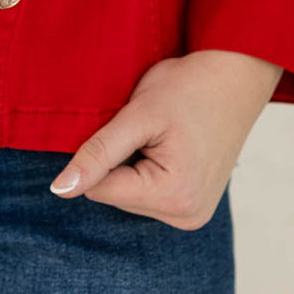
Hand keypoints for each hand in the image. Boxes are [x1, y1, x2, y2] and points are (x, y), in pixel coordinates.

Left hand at [49, 49, 283, 227]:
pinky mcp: (192, 204)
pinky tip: (166, 144)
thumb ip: (98, 154)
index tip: (125, 125)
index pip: (99, 190)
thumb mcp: (137, 115)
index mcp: (174, 198)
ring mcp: (192, 214)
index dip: (98, 152)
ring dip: (131, 163)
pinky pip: (146, 192)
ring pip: (127, 194)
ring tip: (158, 133)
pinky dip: (145, 167)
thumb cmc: (188, 87)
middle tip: (147, 126)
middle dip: (117, 159)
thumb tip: (59, 190)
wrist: (234, 77)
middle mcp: (186, 216)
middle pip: (114, 195)